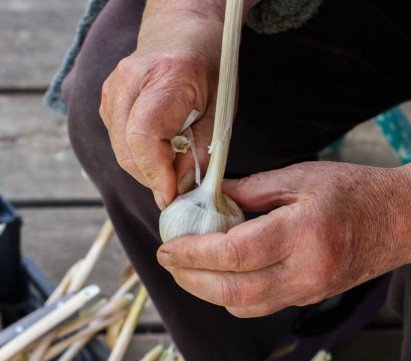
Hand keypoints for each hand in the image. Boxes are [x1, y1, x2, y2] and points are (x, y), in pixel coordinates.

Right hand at [99, 1, 226, 208]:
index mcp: (165, 77)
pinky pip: (118, 140)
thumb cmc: (209, 66)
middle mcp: (129, 80)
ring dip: (146, 168)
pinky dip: (139, 155)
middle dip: (152, 178)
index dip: (156, 174)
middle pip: (127, 150)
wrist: (183, 30)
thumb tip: (180, 189)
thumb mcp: (220, 109)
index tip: (172, 196)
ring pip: (120, 149)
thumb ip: (201, 151)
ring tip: (173, 165)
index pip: (143, 137)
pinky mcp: (107, 99)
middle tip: (177, 190)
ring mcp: (112, 88)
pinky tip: (160, 149)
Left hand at [157, 161, 410, 316]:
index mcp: (303, 233)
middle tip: (168, 260)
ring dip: (207, 291)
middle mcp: (306, 271)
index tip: (168, 246)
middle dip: (191, 279)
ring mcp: (310, 289)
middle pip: (234, 292)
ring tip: (187, 267)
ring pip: (245, 306)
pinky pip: (262, 306)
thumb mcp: (300, 176)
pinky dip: (232, 295)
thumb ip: (251, 188)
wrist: (400, 220)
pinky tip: (222, 274)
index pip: (235, 254)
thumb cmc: (354, 191)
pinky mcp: (310, 296)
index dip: (193, 253)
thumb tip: (211, 198)